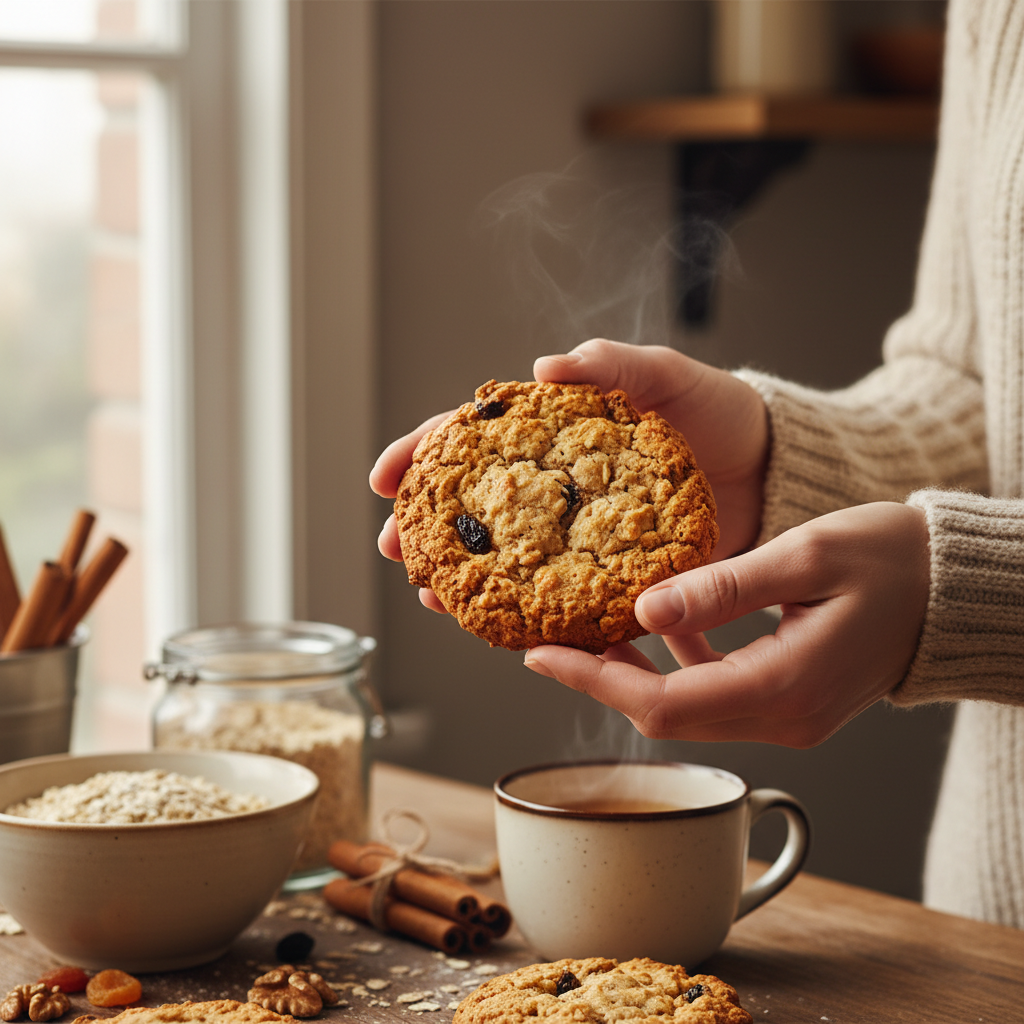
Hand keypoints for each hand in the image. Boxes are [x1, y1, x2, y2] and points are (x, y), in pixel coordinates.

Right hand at [369, 338, 769, 611]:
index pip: (472, 438)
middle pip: (472, 504)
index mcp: (554, 431)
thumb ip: (612, 363)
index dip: (421, 453)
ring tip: (431, 595)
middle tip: (395, 548)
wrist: (772, 472)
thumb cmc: (717, 413)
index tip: (385, 476)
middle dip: (424, 526)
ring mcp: (577, 531)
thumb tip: (545, 366)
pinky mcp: (607, 572)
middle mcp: (555, 485)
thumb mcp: (667, 375)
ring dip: (460, 576)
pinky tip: (496, 627)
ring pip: (502, 555)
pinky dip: (521, 612)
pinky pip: (553, 595)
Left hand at [523, 502, 930, 746]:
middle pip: (667, 717)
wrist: (952, 589)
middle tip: (555, 638)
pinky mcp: (792, 701)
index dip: (594, 682)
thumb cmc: (892, 561)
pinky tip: (663, 628)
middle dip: (603, 681)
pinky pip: (718, 695)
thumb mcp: (803, 557)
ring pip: (689, 710)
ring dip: (637, 676)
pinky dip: (680, 668)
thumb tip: (645, 610)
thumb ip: (722, 588)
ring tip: (595, 631)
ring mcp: (790, 716)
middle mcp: (783, 718)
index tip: (542, 655)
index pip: (662, 704)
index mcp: (782, 688)